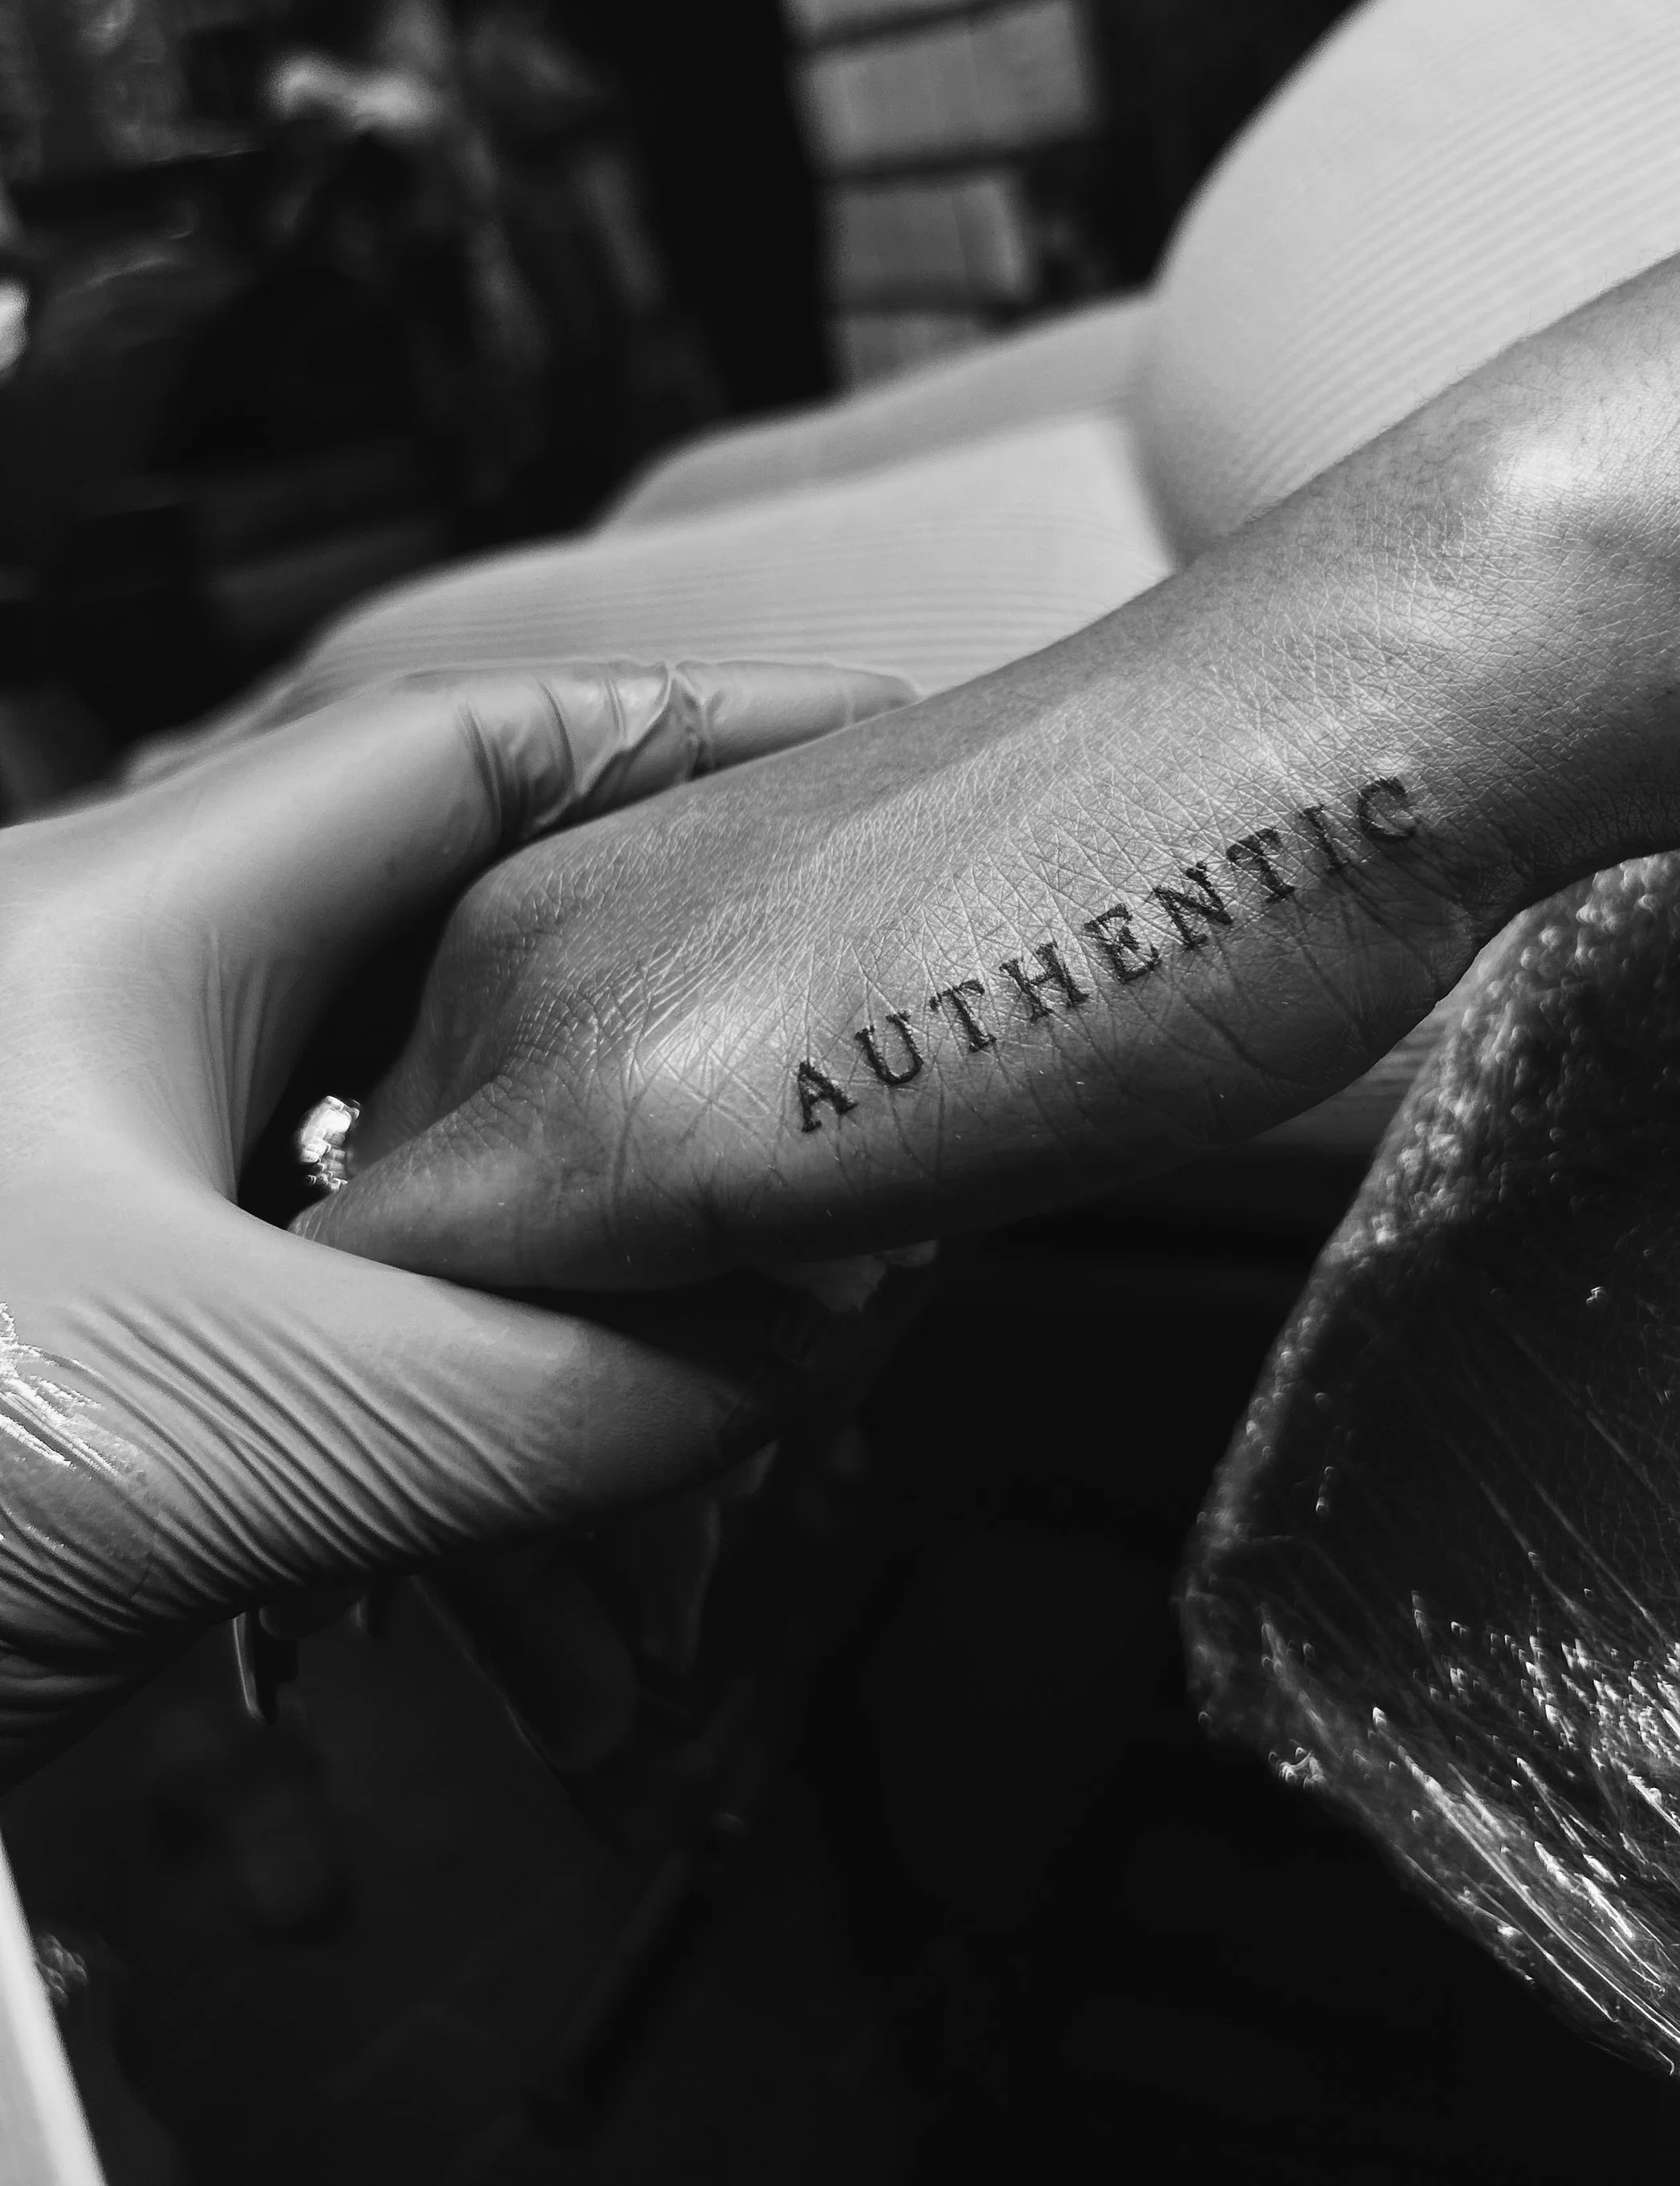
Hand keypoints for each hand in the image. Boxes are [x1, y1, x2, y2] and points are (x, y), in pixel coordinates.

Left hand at [0, 656, 911, 1774]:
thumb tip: (775, 1366)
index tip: (860, 756)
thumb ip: (544, 1392)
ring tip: (665, 1542)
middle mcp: (134, 1036)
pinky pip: (336, 1397)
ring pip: (423, 1237)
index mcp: (143, 926)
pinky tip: (490, 1660)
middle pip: (483, 1003)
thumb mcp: (211, 1408)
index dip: (690, 731)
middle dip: (663, 1125)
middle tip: (825, 1171)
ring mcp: (118, 1209)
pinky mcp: (107, 1369)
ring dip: (555, 1388)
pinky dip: (434, 1514)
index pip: (475, 752)